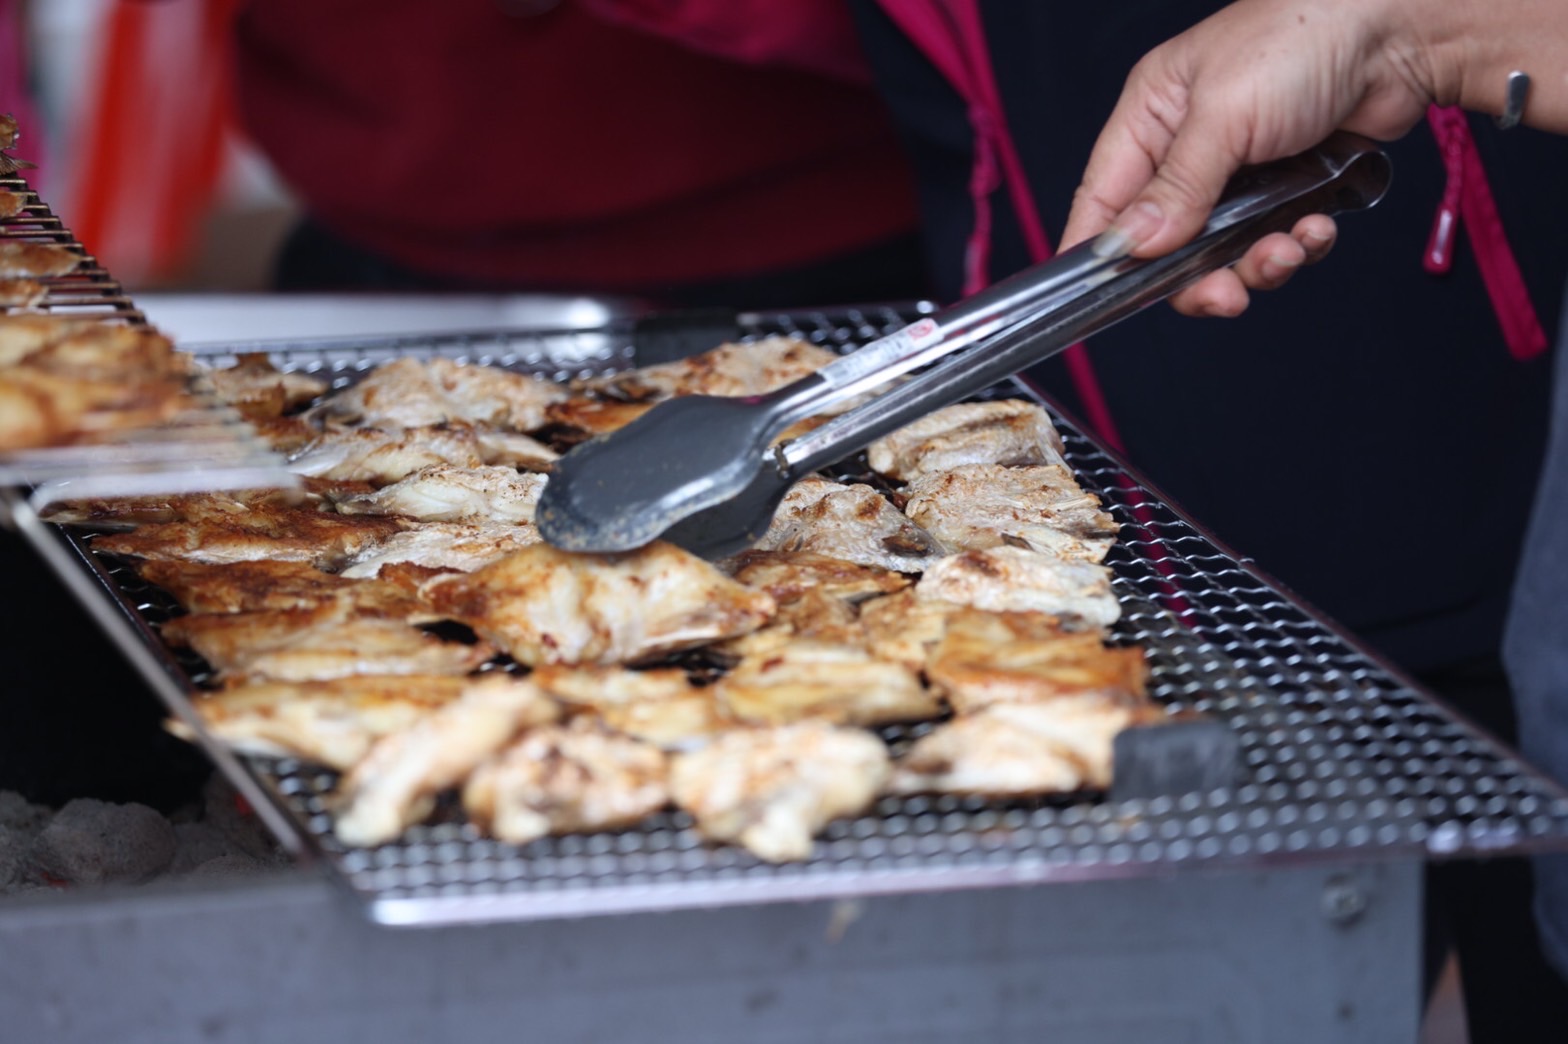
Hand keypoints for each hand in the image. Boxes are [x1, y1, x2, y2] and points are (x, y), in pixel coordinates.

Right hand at [1060, 0, 1439, 316]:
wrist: (1403, 29)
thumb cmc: (1302, 40)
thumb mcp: (1224, 115)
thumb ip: (1176, 187)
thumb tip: (1130, 245)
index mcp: (1151, 116)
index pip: (1103, 198)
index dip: (1097, 252)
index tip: (1097, 301)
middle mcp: (1187, 148)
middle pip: (1165, 244)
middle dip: (1196, 277)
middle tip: (1226, 295)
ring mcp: (1238, 172)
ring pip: (1222, 254)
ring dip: (1256, 265)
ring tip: (1289, 249)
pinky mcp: (1287, 188)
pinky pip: (1273, 242)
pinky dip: (1296, 247)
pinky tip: (1318, 227)